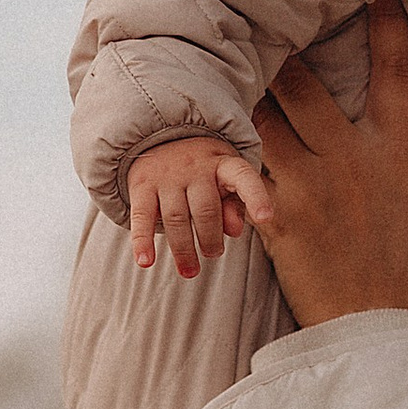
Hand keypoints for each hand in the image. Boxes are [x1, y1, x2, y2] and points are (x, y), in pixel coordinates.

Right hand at [128, 135, 251, 278]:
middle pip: (206, 210)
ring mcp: (167, 175)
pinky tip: (145, 262)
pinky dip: (142, 241)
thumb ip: (234, 204)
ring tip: (190, 270)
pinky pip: (142, 215)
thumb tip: (235, 231)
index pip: (244, 177)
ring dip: (183, 250)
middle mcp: (195, 167)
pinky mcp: (142, 185)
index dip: (256, 197)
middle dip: (211, 239)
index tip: (265, 218)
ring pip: (176, 218)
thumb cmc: (203, 169)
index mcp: (223, 163)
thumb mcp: (225, 178)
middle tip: (213, 253)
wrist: (159, 137)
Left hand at [215, 0, 407, 329]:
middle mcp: (349, 158)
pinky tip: (208, 112)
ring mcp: (307, 185)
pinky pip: (244, 165)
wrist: (383, 335)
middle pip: (304, 81)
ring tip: (223, 47)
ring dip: (246, 82)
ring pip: (264, 115)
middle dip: (285, 39)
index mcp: (398, 150)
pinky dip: (228, 139)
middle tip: (263, 4)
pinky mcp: (275, 215)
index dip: (385, 21)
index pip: (393, 69)